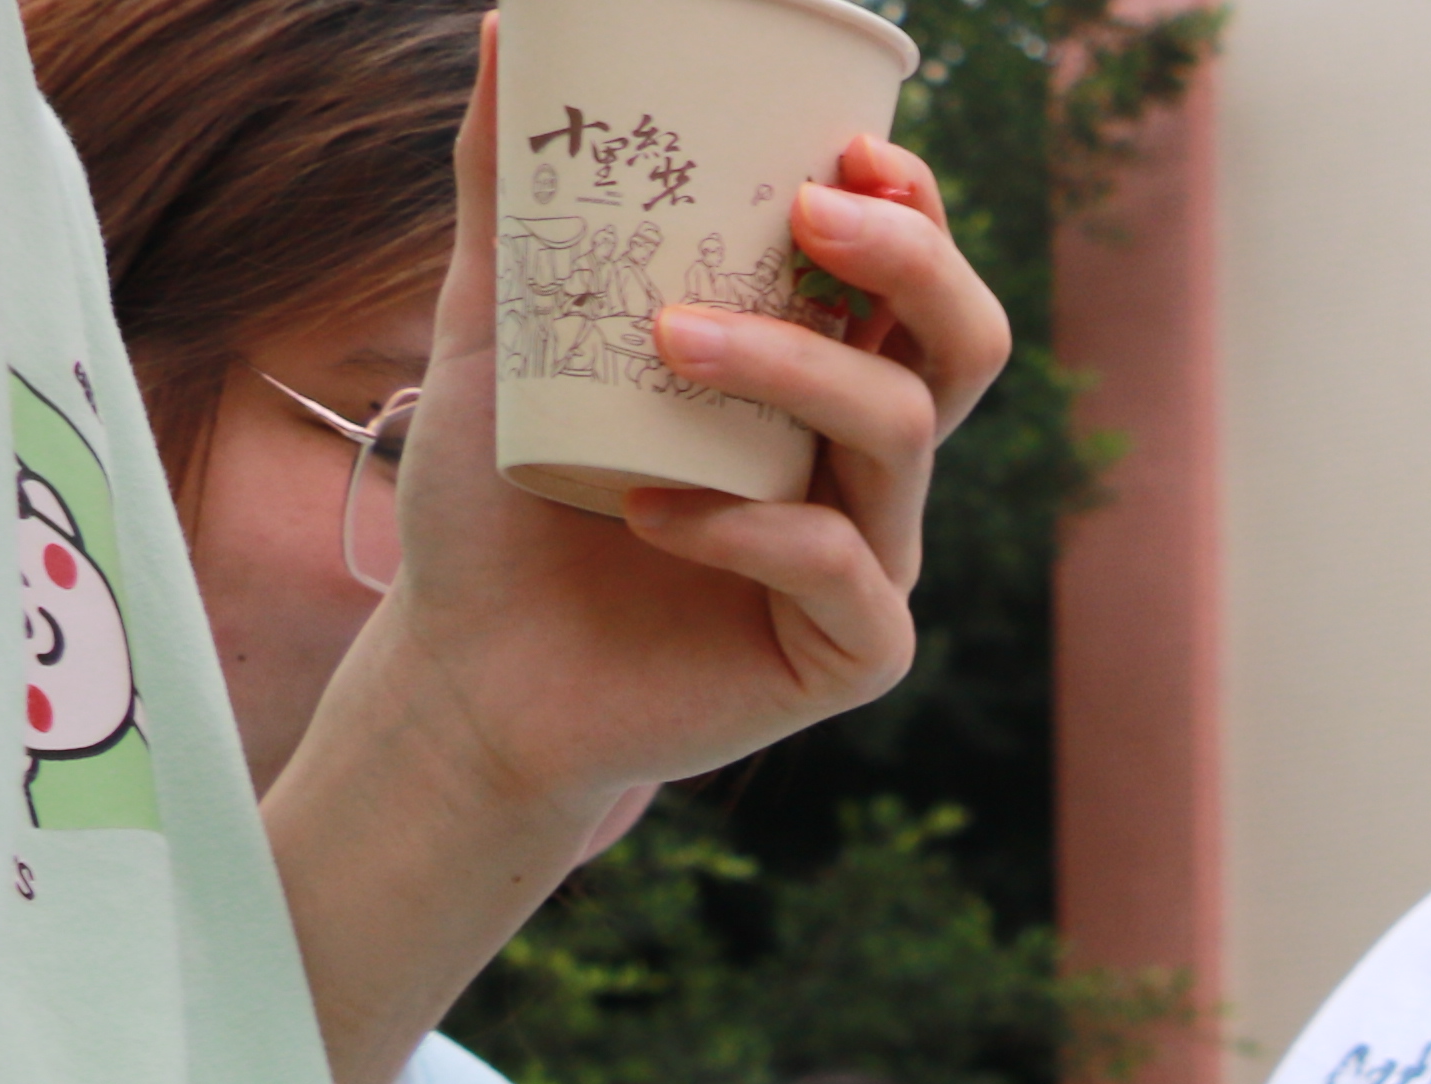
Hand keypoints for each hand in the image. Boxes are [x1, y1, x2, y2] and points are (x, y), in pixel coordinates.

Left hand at [365, 37, 1013, 829]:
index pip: (911, 277)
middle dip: (913, 261)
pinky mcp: (845, 652)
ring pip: (899, 437)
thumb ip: (512, 196)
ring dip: (795, 367)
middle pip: (962, 345)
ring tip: (666, 341)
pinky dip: (745, 528)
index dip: (911, 205)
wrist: (467, 672)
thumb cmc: (498, 503)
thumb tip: (511, 33)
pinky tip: (648, 515)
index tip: (845, 145)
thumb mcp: (496, 328)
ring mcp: (868, 558)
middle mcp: (861, 463)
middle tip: (810, 211)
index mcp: (815, 377)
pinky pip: (841, 569)